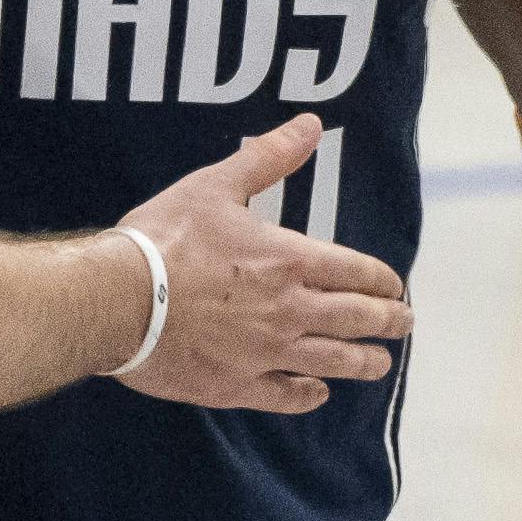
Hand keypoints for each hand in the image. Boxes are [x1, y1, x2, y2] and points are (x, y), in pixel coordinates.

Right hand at [115, 116, 412, 413]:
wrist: (117, 300)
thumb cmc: (163, 239)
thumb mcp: (216, 185)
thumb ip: (269, 158)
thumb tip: (310, 125)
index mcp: (290, 261)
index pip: (358, 274)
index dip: (384, 281)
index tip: (396, 288)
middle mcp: (289, 310)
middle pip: (358, 320)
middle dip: (389, 322)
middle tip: (404, 324)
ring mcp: (266, 352)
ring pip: (333, 362)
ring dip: (364, 363)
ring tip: (380, 364)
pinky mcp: (236, 384)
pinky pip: (286, 395)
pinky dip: (309, 395)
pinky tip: (318, 393)